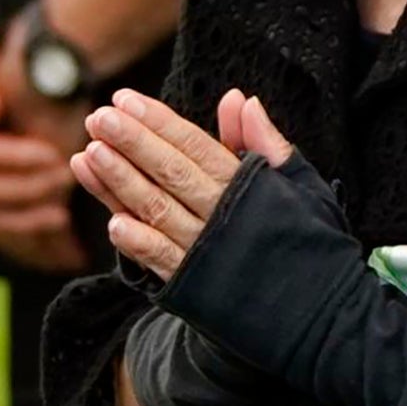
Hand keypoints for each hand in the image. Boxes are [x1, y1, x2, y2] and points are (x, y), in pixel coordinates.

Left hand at [74, 87, 293, 282]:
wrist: (317, 307)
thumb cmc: (300, 235)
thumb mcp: (297, 185)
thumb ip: (264, 143)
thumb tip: (240, 99)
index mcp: (249, 185)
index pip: (196, 146)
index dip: (160, 122)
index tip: (124, 98)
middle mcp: (225, 215)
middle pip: (173, 173)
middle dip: (134, 143)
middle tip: (99, 118)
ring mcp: (208, 251)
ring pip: (160, 211)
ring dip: (123, 184)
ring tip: (89, 154)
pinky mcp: (195, 286)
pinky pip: (164, 262)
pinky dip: (140, 244)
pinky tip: (113, 223)